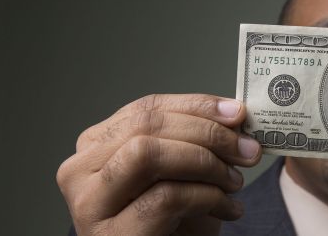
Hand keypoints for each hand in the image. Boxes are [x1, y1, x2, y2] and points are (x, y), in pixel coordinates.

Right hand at [56, 94, 261, 235]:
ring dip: (206, 163)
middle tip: (247, 150)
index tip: (238, 113)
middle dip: (207, 133)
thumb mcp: (184, 174)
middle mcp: (80, 170)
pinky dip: (207, 197)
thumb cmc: (174, 223)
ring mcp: (88, 204)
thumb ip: (198, 140)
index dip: (197, 106)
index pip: (147, 108)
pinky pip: (164, 199)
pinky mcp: (110, 235)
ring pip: (147, 154)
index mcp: (97, 146)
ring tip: (235, 182)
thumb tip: (234, 113)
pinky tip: (228, 209)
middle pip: (146, 127)